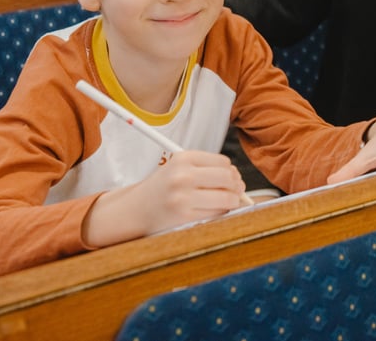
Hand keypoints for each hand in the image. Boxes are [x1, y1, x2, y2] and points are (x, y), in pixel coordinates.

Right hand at [82, 151, 246, 246]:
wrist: (135, 210)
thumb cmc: (163, 188)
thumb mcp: (179, 168)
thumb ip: (207, 169)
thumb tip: (240, 181)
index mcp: (183, 158)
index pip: (224, 162)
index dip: (231, 172)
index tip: (230, 179)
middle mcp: (183, 176)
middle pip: (228, 178)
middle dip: (236, 186)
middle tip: (234, 192)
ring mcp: (183, 197)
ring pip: (227, 198)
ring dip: (232, 202)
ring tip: (226, 202)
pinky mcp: (184, 217)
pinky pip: (217, 214)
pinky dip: (221, 213)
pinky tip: (211, 211)